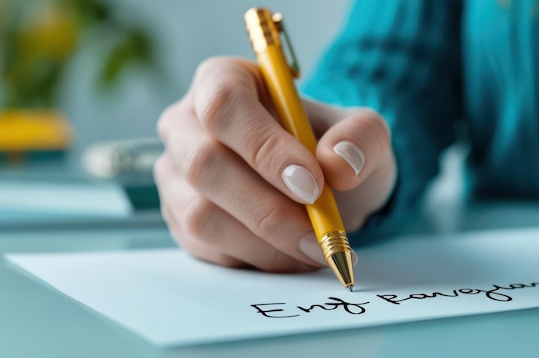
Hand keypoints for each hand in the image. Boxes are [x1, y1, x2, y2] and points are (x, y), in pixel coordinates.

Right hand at [154, 57, 395, 272]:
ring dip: (265, 242)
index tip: (312, 184)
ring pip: (201, 214)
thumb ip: (361, 138)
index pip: (224, 106)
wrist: (319, 186)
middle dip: (269, 209)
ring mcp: (175, 173)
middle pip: (205, 164)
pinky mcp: (179, 217)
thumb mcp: (362, 134)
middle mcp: (186, 124)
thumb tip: (338, 163)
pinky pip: (205, 247)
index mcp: (223, 81)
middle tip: (320, 234)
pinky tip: (290, 254)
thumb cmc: (329, 148)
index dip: (265, 148)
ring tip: (313, 248)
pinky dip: (254, 259)